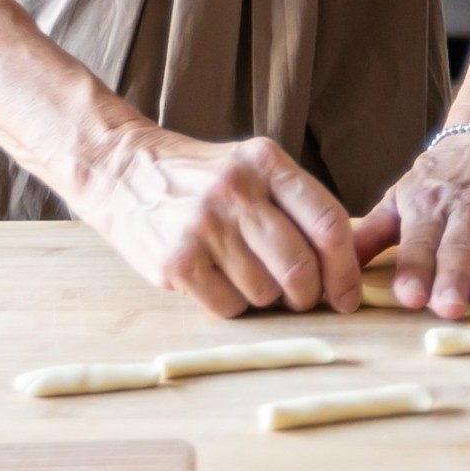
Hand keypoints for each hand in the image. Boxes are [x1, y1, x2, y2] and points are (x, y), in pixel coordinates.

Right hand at [71, 124, 360, 316]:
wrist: (122, 171)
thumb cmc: (202, 177)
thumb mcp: (253, 166)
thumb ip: (297, 202)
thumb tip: (347, 261)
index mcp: (266, 163)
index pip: (328, 222)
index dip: (346, 268)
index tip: (348, 294)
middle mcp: (236, 192)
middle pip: (300, 265)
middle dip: (311, 295)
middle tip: (305, 299)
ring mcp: (203, 228)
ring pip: (265, 292)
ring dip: (268, 299)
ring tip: (251, 277)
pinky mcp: (175, 262)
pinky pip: (229, 307)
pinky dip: (235, 306)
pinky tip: (222, 282)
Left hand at [355, 128, 469, 317]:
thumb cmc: (438, 177)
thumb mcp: (399, 197)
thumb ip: (371, 234)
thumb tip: (332, 265)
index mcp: (429, 204)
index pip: (420, 241)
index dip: (415, 268)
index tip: (409, 296)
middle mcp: (468, 209)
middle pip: (460, 246)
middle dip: (453, 276)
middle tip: (447, 306)